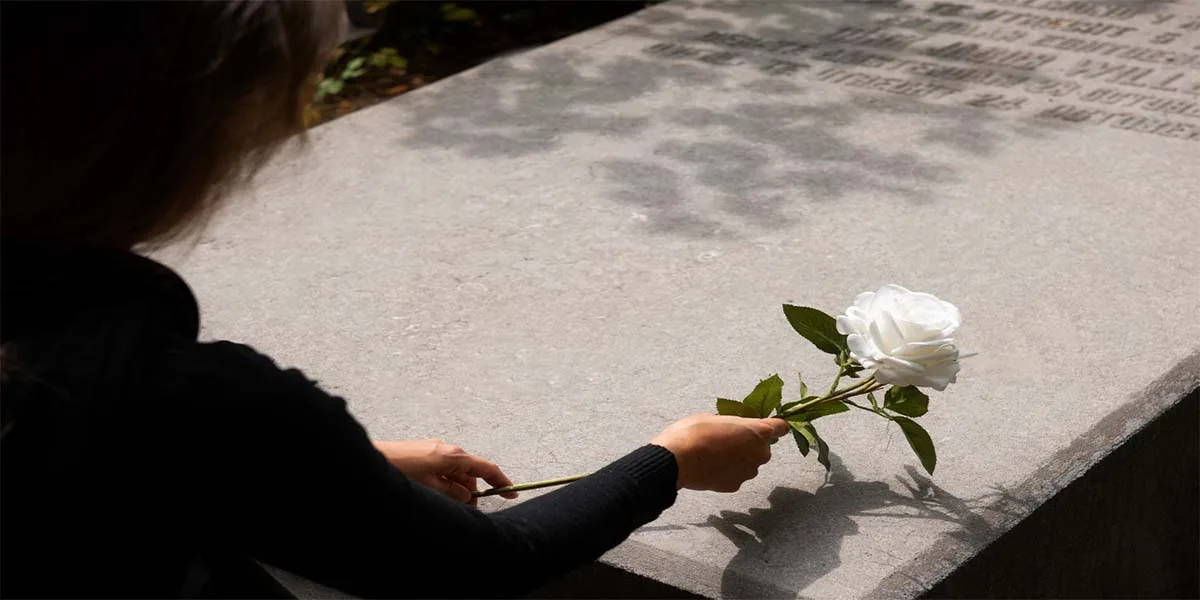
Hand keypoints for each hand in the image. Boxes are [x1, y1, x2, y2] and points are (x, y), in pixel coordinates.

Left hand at [373, 440, 517, 503]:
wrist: (371, 459)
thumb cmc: (401, 471)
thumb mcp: (432, 489)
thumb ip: (455, 494)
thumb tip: (467, 497)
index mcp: (454, 456)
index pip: (486, 468)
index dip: (501, 482)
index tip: (512, 493)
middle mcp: (448, 450)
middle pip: (470, 473)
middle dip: (473, 492)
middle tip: (468, 511)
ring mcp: (435, 450)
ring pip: (455, 473)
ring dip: (456, 490)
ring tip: (445, 505)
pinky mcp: (423, 454)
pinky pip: (443, 471)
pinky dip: (445, 484)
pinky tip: (434, 496)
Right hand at [650, 414, 788, 491]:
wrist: (677, 460)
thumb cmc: (694, 431)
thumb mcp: (714, 417)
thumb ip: (732, 424)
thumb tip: (735, 430)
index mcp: (757, 431)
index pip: (780, 427)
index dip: (775, 426)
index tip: (767, 425)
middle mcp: (759, 453)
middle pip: (763, 448)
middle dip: (751, 444)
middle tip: (729, 439)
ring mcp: (748, 472)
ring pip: (750, 463)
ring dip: (740, 459)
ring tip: (716, 454)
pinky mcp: (735, 486)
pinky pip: (736, 475)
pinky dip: (728, 472)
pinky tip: (711, 467)